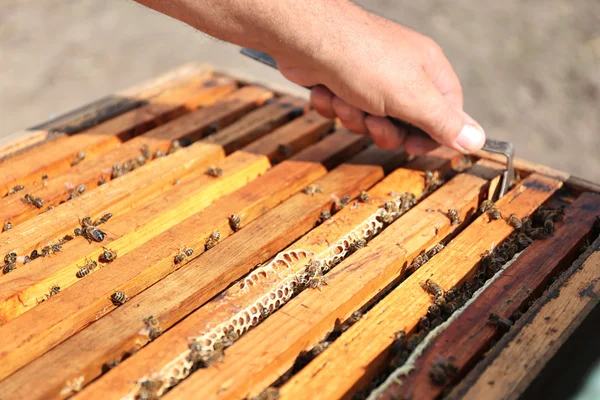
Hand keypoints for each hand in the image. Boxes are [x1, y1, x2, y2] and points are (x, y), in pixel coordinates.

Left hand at [273, 8, 485, 154]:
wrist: (307, 40)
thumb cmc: (365, 62)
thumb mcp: (412, 97)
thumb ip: (443, 122)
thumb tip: (477, 141)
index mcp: (428, 72)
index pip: (446, 113)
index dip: (431, 136)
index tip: (413, 147)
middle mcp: (401, 73)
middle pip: (404, 123)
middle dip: (382, 129)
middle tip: (372, 120)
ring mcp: (368, 77)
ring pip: (370, 119)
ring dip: (354, 117)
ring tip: (345, 98)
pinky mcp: (340, 81)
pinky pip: (344, 109)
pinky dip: (333, 104)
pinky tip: (326, 90)